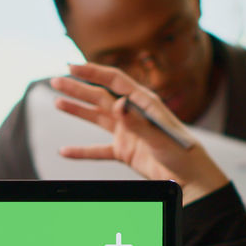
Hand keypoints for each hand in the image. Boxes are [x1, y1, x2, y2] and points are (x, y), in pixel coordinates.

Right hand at [50, 63, 229, 203]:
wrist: (190, 178)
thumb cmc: (182, 153)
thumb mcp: (159, 135)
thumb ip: (137, 120)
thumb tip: (118, 103)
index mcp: (144, 103)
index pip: (114, 81)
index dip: (93, 72)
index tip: (72, 66)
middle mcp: (133, 114)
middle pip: (100, 96)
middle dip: (78, 88)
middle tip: (56, 80)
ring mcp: (127, 132)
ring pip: (97, 118)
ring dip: (77, 110)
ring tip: (57, 101)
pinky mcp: (125, 151)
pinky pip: (98, 149)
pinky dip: (81, 151)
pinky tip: (65, 150)